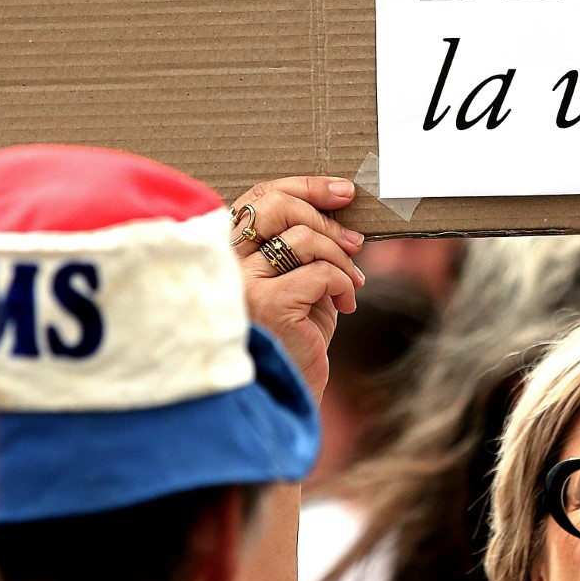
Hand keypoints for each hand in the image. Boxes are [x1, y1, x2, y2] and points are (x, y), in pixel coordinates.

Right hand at [229, 176, 364, 398]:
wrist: (284, 393)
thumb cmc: (292, 335)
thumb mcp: (297, 279)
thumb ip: (303, 243)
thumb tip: (339, 202)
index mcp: (226, 252)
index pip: (258, 197)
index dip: (304, 187)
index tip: (343, 192)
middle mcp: (224, 264)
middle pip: (275, 206)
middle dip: (326, 219)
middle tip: (355, 242)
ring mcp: (242, 284)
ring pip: (303, 238)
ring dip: (341, 258)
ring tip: (352, 283)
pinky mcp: (269, 305)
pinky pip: (321, 273)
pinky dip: (344, 285)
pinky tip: (345, 305)